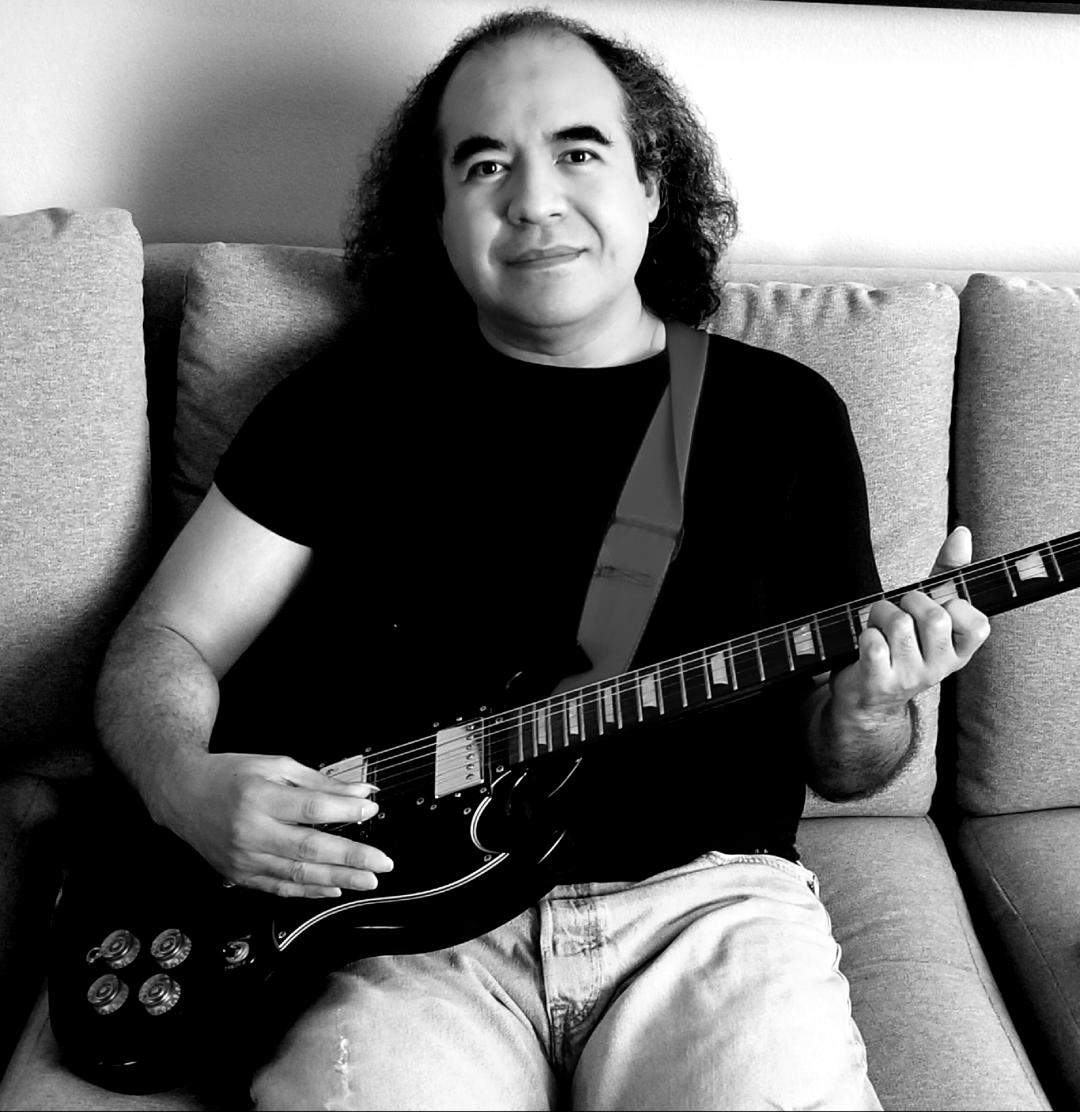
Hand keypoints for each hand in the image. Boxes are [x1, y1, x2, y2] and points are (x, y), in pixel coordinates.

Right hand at [159, 752, 393, 898]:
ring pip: (297, 874)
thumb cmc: (230, 775)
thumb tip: (359, 791)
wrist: (183, 794)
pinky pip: (279, 888)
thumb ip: (319, 781)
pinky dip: (309, 892)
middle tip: (382, 862)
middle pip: (309, 847)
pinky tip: (333, 889)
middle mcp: (251, 830)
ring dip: (337, 879)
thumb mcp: (276, 765)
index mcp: (260, 796)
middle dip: (351, 857)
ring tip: (367, 880)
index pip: (312, 808)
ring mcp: (244, 857)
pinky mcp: (240, 874)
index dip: (345, 810)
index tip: (371, 809)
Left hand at [830, 526, 990, 718]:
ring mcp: (910, 678)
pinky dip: (865, 633)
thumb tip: (962, 533)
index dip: (953, 605)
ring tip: (878, 624)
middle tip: (899, 610)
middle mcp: (940, 668)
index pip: (977, 624)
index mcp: (959, 651)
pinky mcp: (879, 682)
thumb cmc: (901, 644)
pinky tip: (866, 641)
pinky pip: (873, 644)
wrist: (867, 695)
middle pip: (934, 617)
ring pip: (899, 625)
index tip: (935, 606)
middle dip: (909, 601)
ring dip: (880, 613)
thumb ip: (946, 575)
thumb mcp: (928, 611)